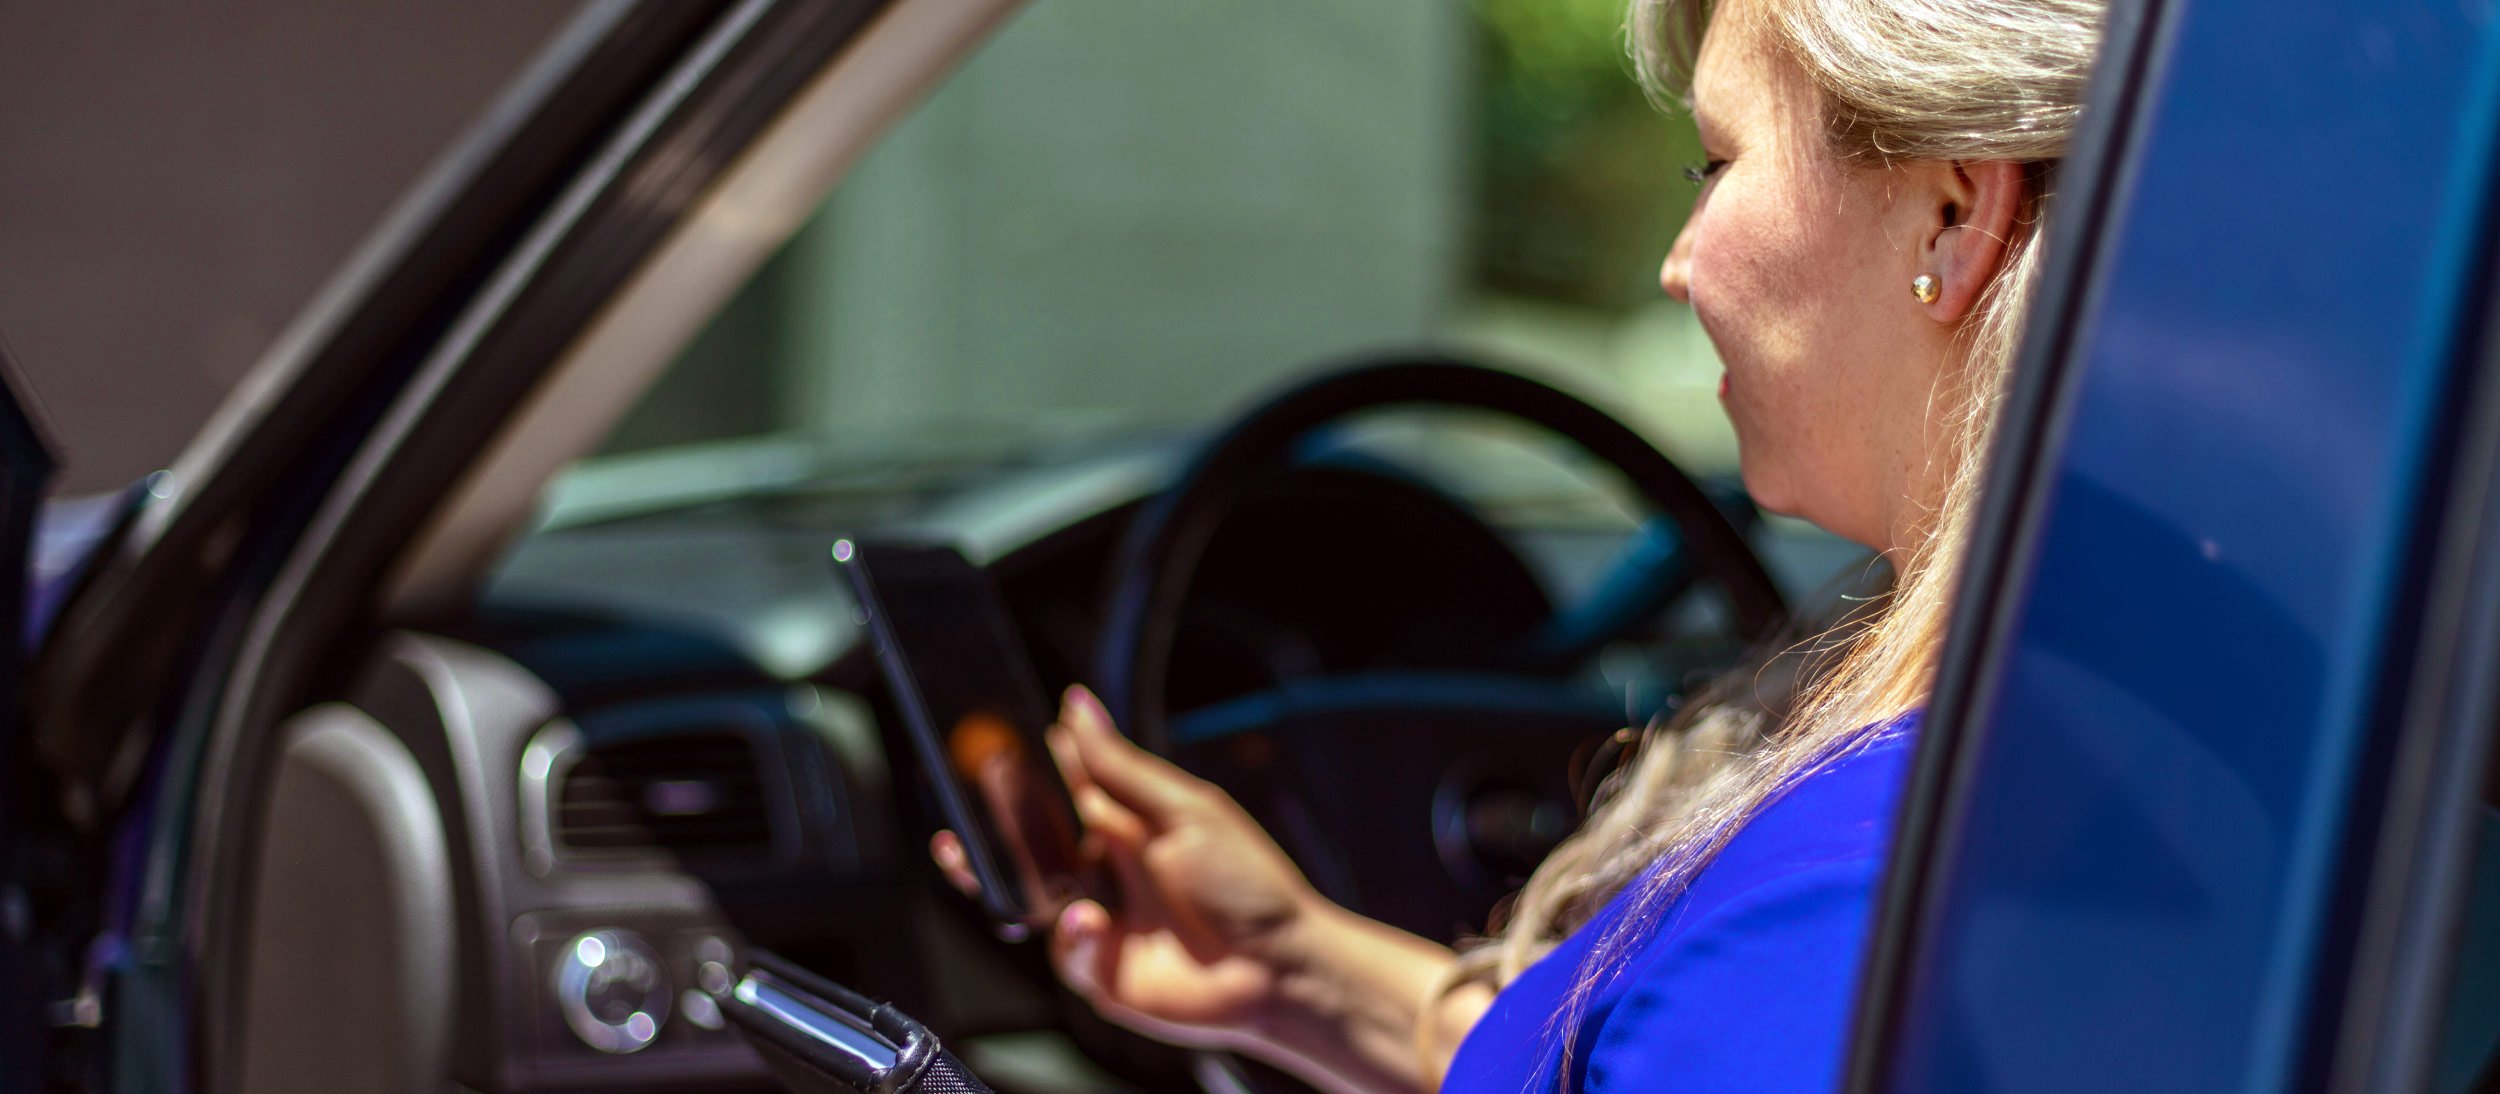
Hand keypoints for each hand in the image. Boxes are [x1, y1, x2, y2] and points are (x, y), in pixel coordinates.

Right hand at [932, 685, 1321, 1050]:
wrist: (1280, 967)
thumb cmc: (1247, 881)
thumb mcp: (1183, 811)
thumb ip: (1121, 767)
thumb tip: (1076, 705)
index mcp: (1129, 824)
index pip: (1065, 787)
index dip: (1027, 772)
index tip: (988, 753)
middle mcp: (1109, 871)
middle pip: (1034, 846)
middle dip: (994, 833)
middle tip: (965, 820)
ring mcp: (1103, 922)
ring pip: (1033, 900)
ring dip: (1008, 883)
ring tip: (999, 868)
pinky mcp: (1101, 972)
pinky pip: (1064, 950)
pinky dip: (1071, 935)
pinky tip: (1091, 922)